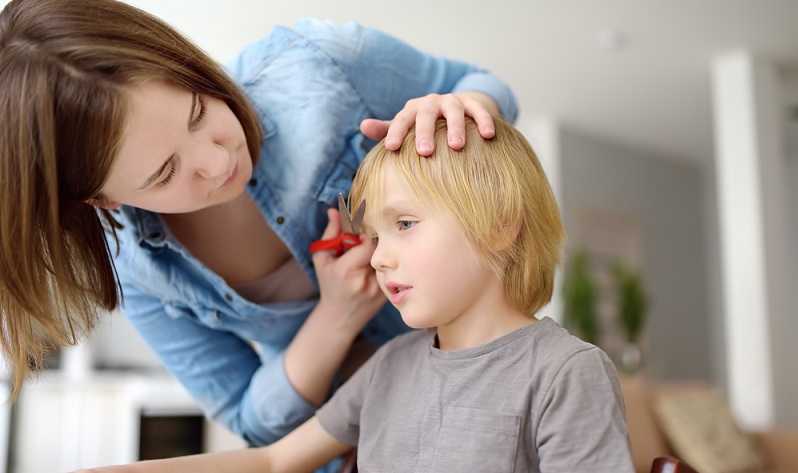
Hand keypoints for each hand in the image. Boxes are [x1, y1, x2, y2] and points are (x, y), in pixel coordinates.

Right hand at [311, 208, 385, 335]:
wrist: (340, 318)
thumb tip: (335, 210)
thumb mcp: (323, 259)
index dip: (364, 237)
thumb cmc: (329, 284)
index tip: (360, 238)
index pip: (366, 243)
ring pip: (387, 261)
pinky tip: (376, 273)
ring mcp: (377, 290)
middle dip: (372, 245)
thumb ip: (330, 233)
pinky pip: (391, 272)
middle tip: (365, 248)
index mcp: (344, 270)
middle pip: (378, 250)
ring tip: (368, 263)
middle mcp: (363, 281)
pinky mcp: (387, 295)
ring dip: (380, 257)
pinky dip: (386, 269)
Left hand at [360, 91, 498, 155]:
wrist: (451, 109)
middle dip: (425, 132)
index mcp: (412, 110)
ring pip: (454, 111)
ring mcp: (452, 102)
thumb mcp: (404, 126)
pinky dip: (484, 120)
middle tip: (425, 152)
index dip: (396, 133)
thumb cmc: (422, 125)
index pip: (400, 120)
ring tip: (456, 146)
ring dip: (455, 127)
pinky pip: (479, 110)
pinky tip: (489, 135)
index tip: (392, 149)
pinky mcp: (472, 104)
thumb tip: (363, 126)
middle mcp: (431, 103)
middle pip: (427, 114)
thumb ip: (386, 129)